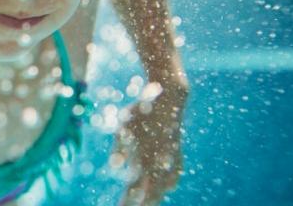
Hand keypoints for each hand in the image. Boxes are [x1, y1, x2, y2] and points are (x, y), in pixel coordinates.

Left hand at [115, 86, 186, 205]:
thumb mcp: (124, 128)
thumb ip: (120, 148)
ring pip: (165, 186)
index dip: (128, 202)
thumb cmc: (141, 112)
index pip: (134, 190)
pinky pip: (176, 173)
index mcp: (145, 160)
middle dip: (142, 203)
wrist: (170, 98)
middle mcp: (160, 163)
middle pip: (152, 193)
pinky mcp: (177, 151)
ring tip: (149, 203)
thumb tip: (115, 165)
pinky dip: (171, 182)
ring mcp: (172, 158)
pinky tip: (168, 187)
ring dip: (156, 196)